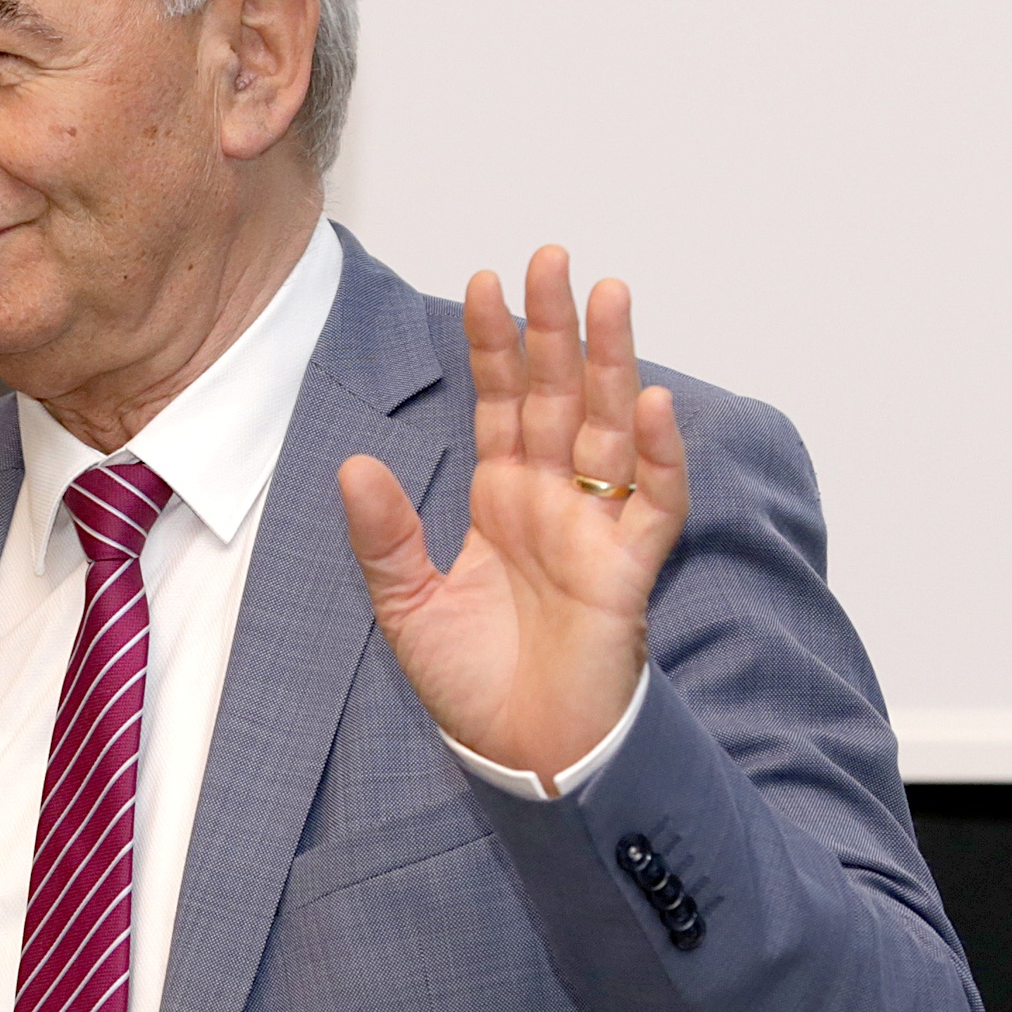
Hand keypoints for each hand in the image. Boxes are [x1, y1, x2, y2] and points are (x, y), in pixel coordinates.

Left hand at [338, 246, 688, 789]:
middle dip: (553, 328)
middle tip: (550, 257)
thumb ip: (385, 537)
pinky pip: (654, 500)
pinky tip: (649, 401)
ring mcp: (595, 527)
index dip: (492, 346)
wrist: (523, 754)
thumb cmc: (473, 687)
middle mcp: (551, 501)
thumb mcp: (406, 606)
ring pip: (609, 427)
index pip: (498, 404)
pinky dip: (658, 453)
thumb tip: (353, 465)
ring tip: (607, 294)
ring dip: (611, 362)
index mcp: (499, 500)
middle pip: (557, 395)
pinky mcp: (630, 568)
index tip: (484, 282)